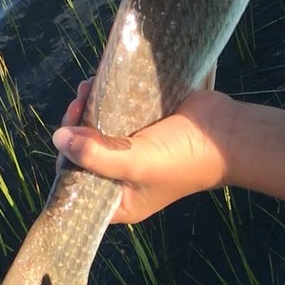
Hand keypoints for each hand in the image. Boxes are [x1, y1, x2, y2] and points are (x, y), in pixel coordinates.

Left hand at [53, 82, 233, 223]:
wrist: (226, 132)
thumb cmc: (181, 157)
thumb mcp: (135, 162)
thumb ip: (94, 155)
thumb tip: (58, 139)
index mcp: (121, 199)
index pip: (79, 185)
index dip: (66, 162)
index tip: (65, 137)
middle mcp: (124, 176)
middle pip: (85, 154)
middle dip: (76, 130)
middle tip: (77, 107)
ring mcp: (134, 148)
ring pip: (98, 131)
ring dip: (88, 111)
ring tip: (86, 90)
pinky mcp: (143, 124)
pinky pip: (116, 114)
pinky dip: (104, 100)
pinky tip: (97, 85)